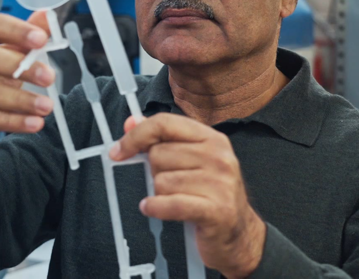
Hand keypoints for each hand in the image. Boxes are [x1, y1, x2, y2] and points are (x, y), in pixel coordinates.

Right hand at [0, 12, 56, 184]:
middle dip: (22, 66)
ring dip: (22, 99)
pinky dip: (13, 121)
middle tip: (49, 77)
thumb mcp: (8, 57)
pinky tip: (33, 122)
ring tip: (46, 106)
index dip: (16, 30)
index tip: (41, 39)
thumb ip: (26, 39)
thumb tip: (46, 16)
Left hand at [110, 114, 265, 278]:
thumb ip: (160, 139)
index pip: (164, 123)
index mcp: (211, 138)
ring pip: (161, 180)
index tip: (118, 151)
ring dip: (160, 194)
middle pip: (159, 154)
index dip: (135, 136)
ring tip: (176, 200)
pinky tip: (153, 208)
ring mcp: (220, 183)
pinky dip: (156, 208)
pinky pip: (169, 203)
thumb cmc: (210, 196)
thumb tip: (130, 122)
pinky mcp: (216, 210)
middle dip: (155, 172)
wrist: (240, 236)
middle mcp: (219, 156)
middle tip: (172, 186)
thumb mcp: (190, 162)